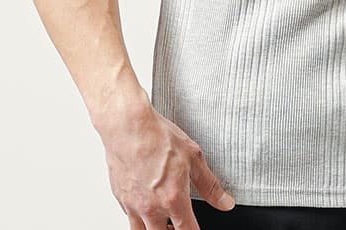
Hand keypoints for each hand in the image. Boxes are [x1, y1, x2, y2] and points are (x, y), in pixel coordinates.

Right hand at [97, 101, 235, 228]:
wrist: (128, 126)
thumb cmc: (157, 136)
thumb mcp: (193, 157)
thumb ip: (210, 185)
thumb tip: (225, 202)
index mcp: (173, 199)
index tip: (196, 228)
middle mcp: (152, 208)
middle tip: (178, 223)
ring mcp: (133, 205)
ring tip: (163, 221)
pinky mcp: (120, 197)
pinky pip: (130, 217)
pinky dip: (139, 216)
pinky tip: (146, 203)